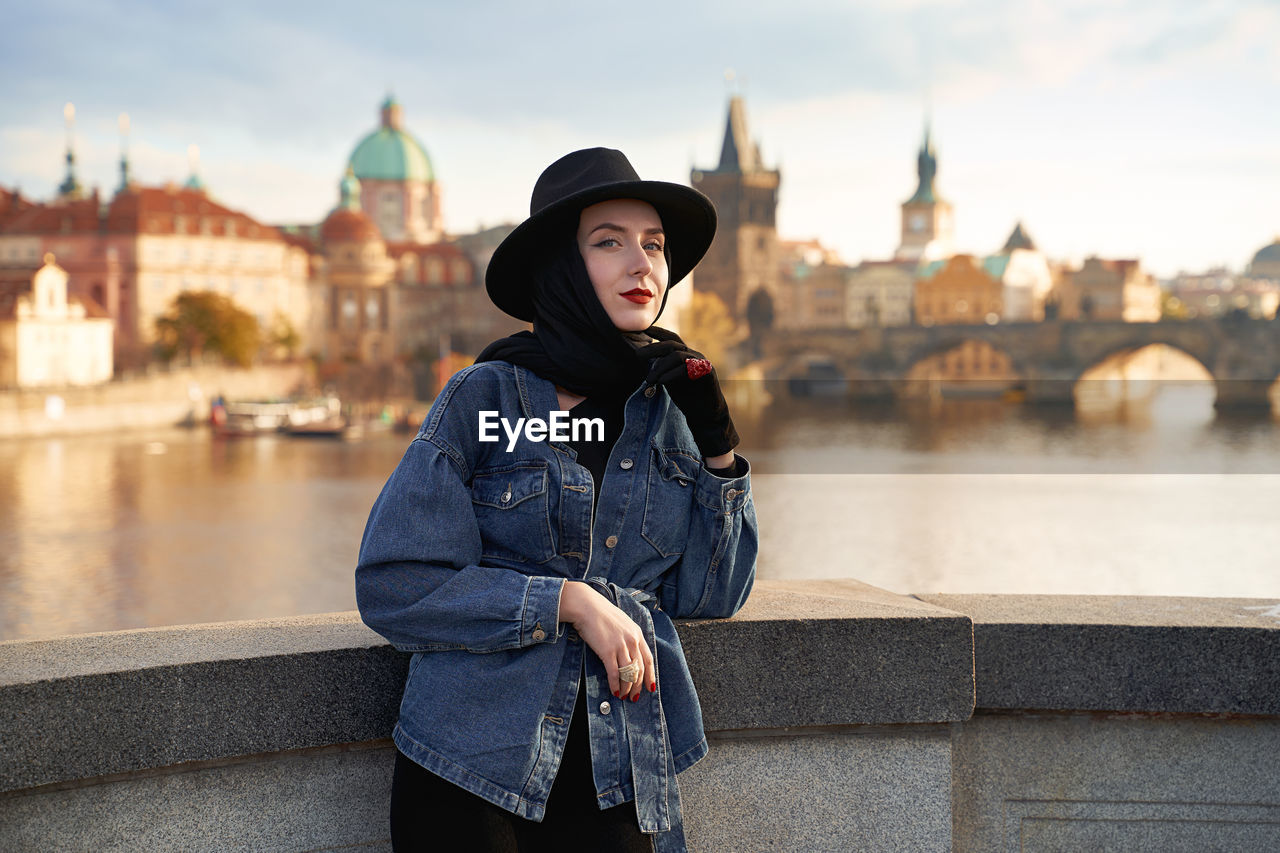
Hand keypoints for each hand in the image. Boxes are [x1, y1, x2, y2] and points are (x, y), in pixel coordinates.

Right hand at [558, 581, 654, 699]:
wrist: (586, 606)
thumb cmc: (601, 613)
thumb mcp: (622, 623)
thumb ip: (628, 636)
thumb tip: (629, 653)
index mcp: (637, 633)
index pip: (648, 659)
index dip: (650, 675)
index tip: (650, 687)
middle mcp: (632, 640)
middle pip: (639, 669)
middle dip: (638, 686)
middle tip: (635, 697)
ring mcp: (620, 646)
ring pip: (628, 673)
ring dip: (627, 688)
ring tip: (624, 697)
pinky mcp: (607, 651)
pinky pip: (614, 673)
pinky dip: (615, 685)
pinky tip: (614, 691)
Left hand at [635, 328, 738, 457]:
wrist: (705, 414)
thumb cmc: (687, 396)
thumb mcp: (669, 379)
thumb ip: (660, 368)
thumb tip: (643, 361)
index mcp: (685, 354)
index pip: (671, 338)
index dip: (657, 331)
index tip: (643, 329)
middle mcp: (694, 354)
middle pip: (672, 344)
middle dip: (653, 348)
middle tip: (638, 355)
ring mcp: (701, 362)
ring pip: (678, 355)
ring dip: (660, 366)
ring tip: (649, 379)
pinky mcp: (707, 372)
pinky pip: (687, 369)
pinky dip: (672, 374)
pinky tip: (662, 381)